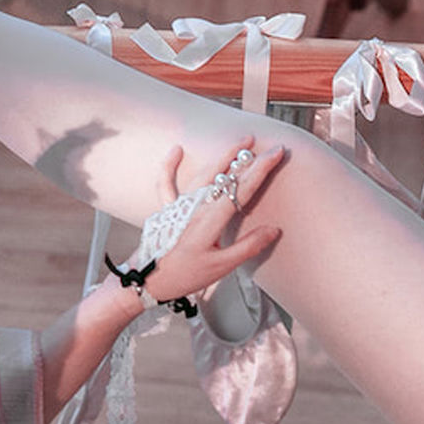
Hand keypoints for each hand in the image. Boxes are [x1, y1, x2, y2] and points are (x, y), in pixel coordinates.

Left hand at [138, 141, 284, 307]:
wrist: (147, 280)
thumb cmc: (183, 276)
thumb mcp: (221, 267)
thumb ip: (248, 247)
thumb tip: (272, 230)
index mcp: (210, 221)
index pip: (241, 189)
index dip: (261, 169)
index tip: (275, 154)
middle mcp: (195, 208)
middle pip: (224, 176)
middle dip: (248, 159)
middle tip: (266, 146)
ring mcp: (180, 206)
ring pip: (203, 174)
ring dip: (223, 156)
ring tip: (240, 143)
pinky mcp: (167, 210)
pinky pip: (166, 182)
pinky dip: (170, 165)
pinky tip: (176, 150)